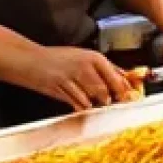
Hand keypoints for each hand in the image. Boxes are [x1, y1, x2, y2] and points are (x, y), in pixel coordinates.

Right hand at [22, 47, 136, 110]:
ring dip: (96, 103)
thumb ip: (105, 66)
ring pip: (91, 98)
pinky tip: (84, 105)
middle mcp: (84, 68)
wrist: (32, 60)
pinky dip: (82, 106)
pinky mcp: (60, 92)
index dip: (122, 88)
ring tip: (99, 103)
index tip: (129, 95)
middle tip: (113, 102)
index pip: (114, 76)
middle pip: (104, 90)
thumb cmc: (61, 57)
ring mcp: (71, 80)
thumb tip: (124, 76)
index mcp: (93, 58)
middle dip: (110, 98)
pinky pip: (76, 103)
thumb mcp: (86, 55)